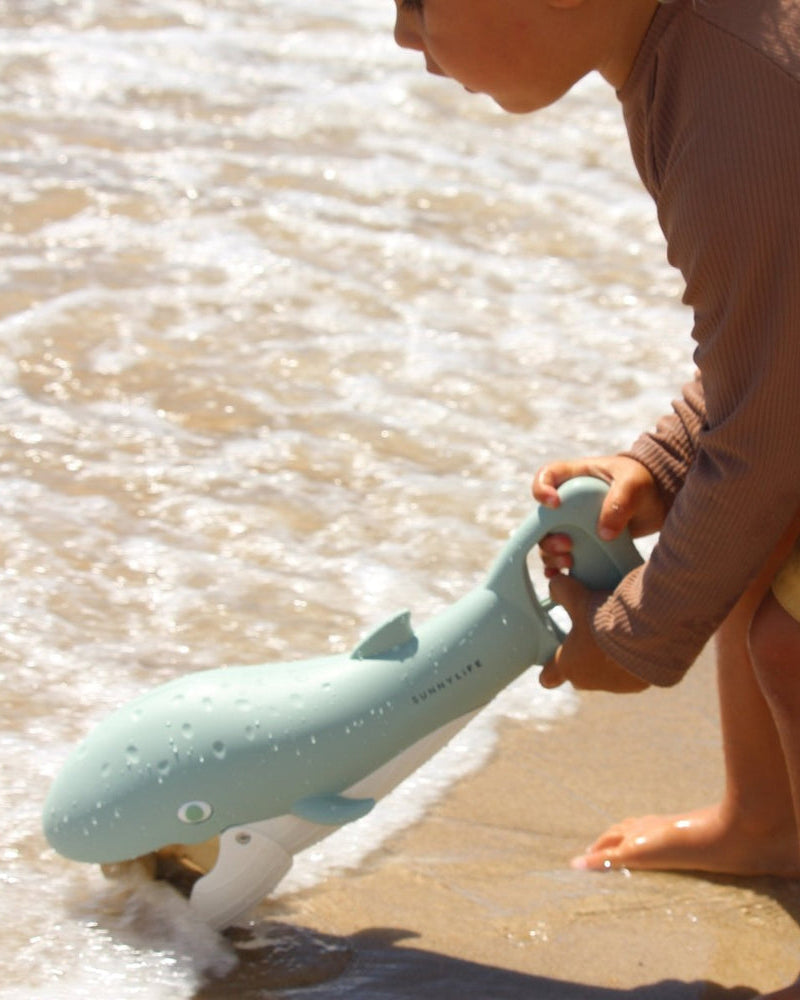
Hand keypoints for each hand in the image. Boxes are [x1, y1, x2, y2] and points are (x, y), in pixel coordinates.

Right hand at [532, 455, 666, 577]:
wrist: (657, 502)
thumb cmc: (643, 482)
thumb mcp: (634, 484)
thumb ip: (619, 502)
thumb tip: (604, 534)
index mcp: (574, 477)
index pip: (545, 477)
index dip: (541, 490)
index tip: (555, 504)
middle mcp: (566, 501)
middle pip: (541, 517)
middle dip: (547, 535)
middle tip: (567, 544)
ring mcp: (572, 523)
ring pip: (548, 540)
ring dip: (551, 554)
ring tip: (568, 561)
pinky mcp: (581, 542)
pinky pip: (561, 556)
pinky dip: (556, 567)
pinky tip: (559, 575)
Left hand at [539, 575, 649, 692]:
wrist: (647, 636)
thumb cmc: (604, 620)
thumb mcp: (578, 597)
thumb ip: (562, 591)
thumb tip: (555, 586)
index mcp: (568, 665)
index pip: (549, 677)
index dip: (550, 669)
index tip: (552, 663)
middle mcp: (589, 681)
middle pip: (579, 675)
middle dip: (582, 660)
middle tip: (591, 638)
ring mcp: (613, 686)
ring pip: (605, 675)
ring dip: (609, 660)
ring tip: (618, 636)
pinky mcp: (636, 685)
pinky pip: (630, 675)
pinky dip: (631, 661)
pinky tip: (638, 644)